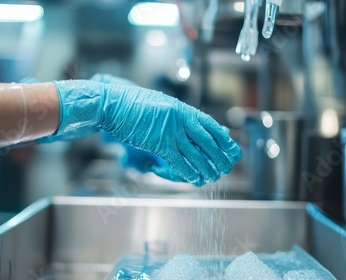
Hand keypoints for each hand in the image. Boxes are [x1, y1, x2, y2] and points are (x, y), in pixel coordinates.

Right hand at [51, 78, 240, 185]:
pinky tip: (195, 178)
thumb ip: (178, 115)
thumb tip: (193, 123)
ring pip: (195, 154)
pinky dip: (188, 172)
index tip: (232, 148)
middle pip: (207, 141)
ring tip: (213, 177)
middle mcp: (180, 120)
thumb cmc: (133, 104)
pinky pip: (178, 161)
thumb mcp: (162, 103)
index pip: (210, 125)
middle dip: (219, 156)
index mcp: (183, 109)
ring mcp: (170, 132)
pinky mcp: (159, 144)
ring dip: (206, 168)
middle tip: (227, 167)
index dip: (223, 139)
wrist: (113, 105)